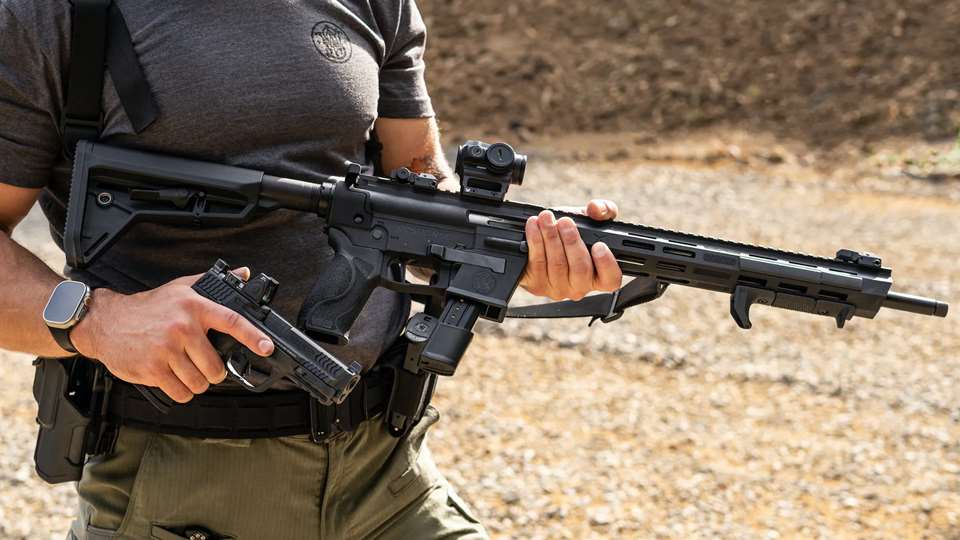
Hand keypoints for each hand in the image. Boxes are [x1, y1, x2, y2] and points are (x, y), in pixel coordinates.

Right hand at [71, 268, 274, 403]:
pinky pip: (180, 392)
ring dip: (195, 383)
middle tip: (202, 364)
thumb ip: (212, 283)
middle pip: (215, 366)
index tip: (266, 347)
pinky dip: (180, 391)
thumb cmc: (147, 307)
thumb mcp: (180, 288)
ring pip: (199, 383)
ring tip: (184, 370)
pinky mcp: (152, 369)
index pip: (231, 321)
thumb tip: (244, 274)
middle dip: (212, 371)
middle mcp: (182, 327)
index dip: (252, 336)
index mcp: (194, 306)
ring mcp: (166, 350)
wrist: (105, 322)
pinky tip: (173, 378)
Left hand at [521, 200, 622, 300]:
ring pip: (557, 265)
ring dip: (550, 238)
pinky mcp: (537, 285)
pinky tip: (534, 226)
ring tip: (546, 218)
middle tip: (564, 221)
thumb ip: (603, 210)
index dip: (606, 264)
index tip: (599, 245)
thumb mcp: (589, 219)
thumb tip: (597, 209)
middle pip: (580, 269)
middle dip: (571, 241)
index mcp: (599, 275)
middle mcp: (580, 286)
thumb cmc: (570, 233)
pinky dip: (535, 242)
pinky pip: (537, 264)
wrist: (542, 239)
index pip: (611, 280)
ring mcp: (558, 289)